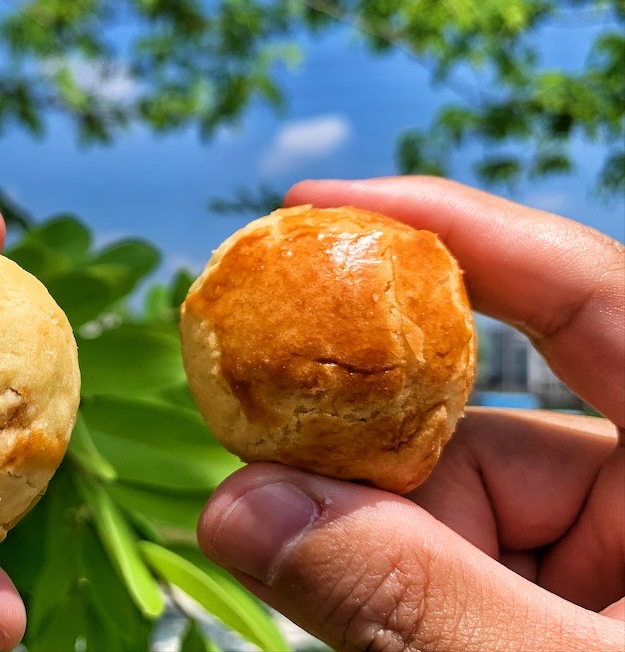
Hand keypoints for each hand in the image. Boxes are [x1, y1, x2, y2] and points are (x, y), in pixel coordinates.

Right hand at [198, 176, 623, 650]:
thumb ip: (411, 600)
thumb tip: (234, 506)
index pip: (588, 290)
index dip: (454, 229)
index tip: (314, 211)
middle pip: (486, 427)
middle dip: (370, 466)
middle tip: (262, 497)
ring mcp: (620, 554)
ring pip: (459, 512)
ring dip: (384, 555)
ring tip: (349, 618)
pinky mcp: (581, 603)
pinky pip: (469, 567)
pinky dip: (414, 596)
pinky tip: (387, 634)